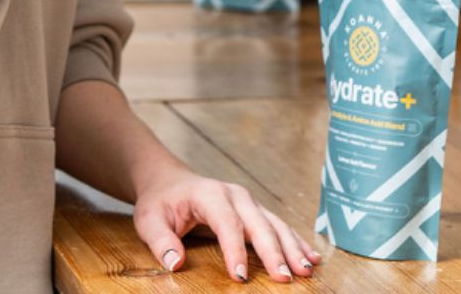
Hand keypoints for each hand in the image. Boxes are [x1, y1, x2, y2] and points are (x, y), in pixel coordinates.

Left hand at [132, 164, 321, 283]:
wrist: (169, 182)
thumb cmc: (160, 202)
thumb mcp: (149, 219)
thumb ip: (160, 240)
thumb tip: (175, 263)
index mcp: (209, 194)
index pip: (226, 223)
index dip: (235, 250)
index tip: (240, 277)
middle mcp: (234, 194)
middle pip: (258, 223)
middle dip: (273, 251)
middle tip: (285, 278)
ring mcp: (248, 201)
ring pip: (274, 224)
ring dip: (291, 247)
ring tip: (306, 270)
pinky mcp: (255, 211)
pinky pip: (279, 225)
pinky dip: (296, 241)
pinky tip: (311, 257)